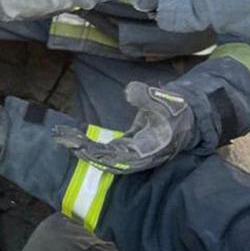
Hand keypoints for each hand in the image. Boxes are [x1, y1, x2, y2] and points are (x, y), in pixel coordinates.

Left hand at [52, 83, 195, 173]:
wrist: (187, 119)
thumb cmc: (175, 110)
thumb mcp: (163, 101)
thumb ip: (146, 97)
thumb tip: (128, 91)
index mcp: (146, 150)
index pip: (118, 156)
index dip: (99, 153)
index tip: (81, 146)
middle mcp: (137, 158)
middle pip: (105, 159)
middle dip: (83, 150)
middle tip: (62, 139)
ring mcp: (131, 155)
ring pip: (103, 157)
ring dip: (82, 149)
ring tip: (62, 138)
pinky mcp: (127, 148)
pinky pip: (105, 151)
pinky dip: (89, 146)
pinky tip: (74, 139)